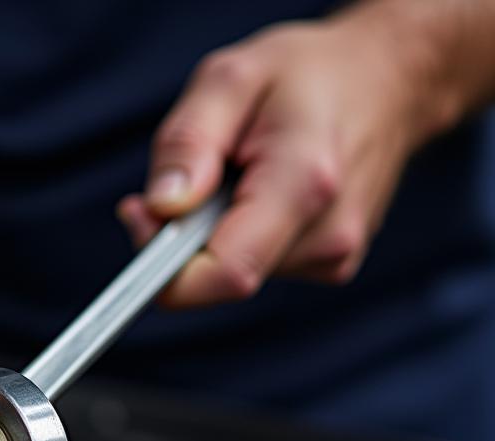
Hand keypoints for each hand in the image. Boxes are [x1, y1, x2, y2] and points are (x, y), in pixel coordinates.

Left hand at [117, 4, 455, 305]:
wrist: (390, 80)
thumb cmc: (308, 74)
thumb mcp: (230, 79)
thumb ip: (187, 143)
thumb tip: (159, 209)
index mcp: (303, 184)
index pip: (225, 274)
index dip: (166, 270)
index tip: (140, 221)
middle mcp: (326, 234)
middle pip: (220, 276)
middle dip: (183, 239)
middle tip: (188, 179)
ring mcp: (333, 255)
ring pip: (235, 272)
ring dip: (214, 233)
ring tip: (241, 174)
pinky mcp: (330, 264)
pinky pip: (259, 265)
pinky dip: (242, 236)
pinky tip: (263, 192)